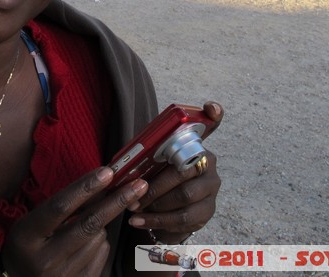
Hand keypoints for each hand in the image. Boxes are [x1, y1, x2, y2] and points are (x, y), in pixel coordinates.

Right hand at [0, 167, 147, 275]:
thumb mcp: (32, 221)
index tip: (108, 172)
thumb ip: (61, 205)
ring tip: (85, 225)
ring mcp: (64, 276)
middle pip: (88, 224)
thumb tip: (100, 182)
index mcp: (27, 237)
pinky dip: (101, 241)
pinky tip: (87, 242)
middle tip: (139, 184)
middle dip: (117, 201)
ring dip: (102, 224)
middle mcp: (45, 259)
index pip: (60, 207)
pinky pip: (102, 253)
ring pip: (99, 237)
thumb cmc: (28, 244)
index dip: (85, 188)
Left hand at [128, 101, 222, 242]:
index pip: (212, 123)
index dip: (214, 114)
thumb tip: (114, 162)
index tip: (210, 107)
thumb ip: (144, 156)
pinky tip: (137, 221)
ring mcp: (211, 188)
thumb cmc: (155, 181)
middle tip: (132, 191)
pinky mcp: (207, 212)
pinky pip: (181, 217)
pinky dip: (155, 220)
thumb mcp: (150, 164)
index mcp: (195, 144)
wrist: (167, 215)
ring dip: (154, 202)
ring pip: (184, 195)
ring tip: (132, 207)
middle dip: (155, 183)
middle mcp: (209, 163)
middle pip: (185, 169)